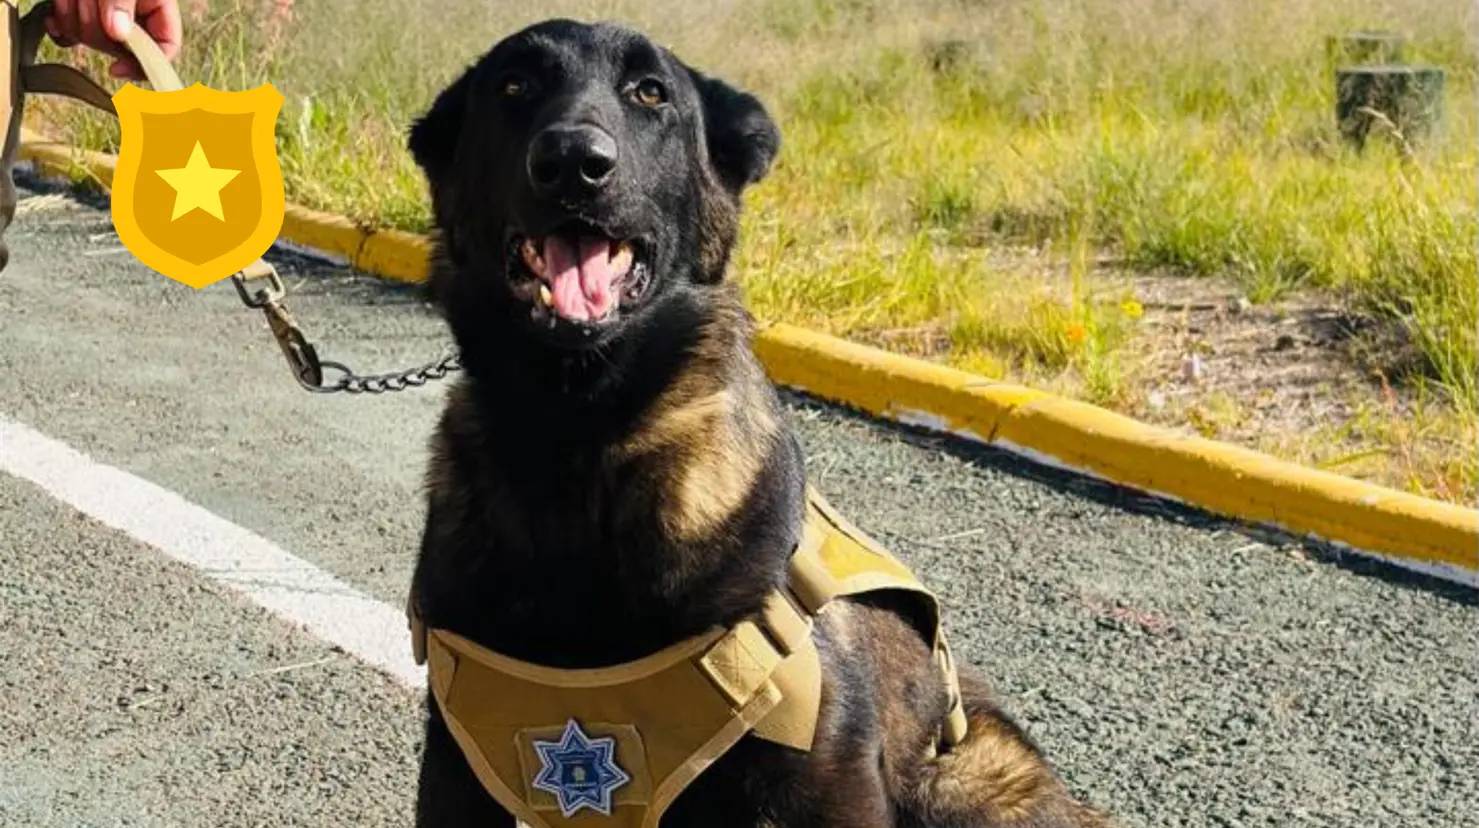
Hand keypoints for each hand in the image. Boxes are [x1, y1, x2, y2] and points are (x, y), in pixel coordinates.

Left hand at [44, 0, 182, 80]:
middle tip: (88, 1)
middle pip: (120, 46)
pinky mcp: (77, 14)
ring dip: (73, 18)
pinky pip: (68, 35)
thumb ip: (122, 1)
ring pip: (90, 40)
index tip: (116, 69)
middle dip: (96, 27)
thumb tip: (118, 32)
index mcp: (157, 7)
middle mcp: (133, 15)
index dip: (145, 64)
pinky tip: (55, 14)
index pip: (166, 48)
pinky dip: (58, 26)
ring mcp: (104, 16)